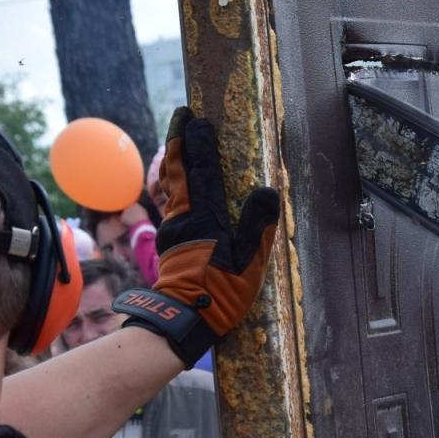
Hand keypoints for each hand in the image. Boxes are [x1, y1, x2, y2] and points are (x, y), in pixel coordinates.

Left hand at [112, 108, 279, 366]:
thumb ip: (257, 226)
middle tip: (182, 116)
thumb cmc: (220, 294)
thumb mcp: (248, 264)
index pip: (202, 173)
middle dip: (179, 141)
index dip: (199, 144)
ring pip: (171, 184)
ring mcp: (173, 229)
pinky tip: (180, 180)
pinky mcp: (171, 240)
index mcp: (205, 220)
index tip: (197, 118)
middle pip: (177, 171)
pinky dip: (175, 181)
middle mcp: (184, 219)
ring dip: (176, 158)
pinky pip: (172, 200)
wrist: (183, 321)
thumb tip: (268, 191)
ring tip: (181, 139)